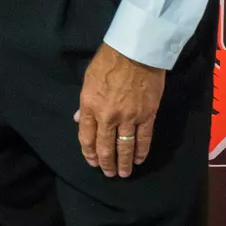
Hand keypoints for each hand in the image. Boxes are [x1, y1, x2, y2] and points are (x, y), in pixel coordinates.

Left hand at [73, 43, 165, 177]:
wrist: (136, 51)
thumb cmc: (109, 60)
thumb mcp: (88, 79)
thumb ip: (84, 103)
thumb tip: (77, 119)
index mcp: (90, 106)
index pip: (86, 137)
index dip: (89, 153)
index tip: (92, 161)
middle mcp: (107, 116)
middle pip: (105, 147)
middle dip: (106, 164)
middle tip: (108, 174)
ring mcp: (128, 118)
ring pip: (124, 148)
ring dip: (123, 163)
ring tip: (123, 174)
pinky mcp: (147, 116)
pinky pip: (144, 139)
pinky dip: (141, 152)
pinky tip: (139, 160)